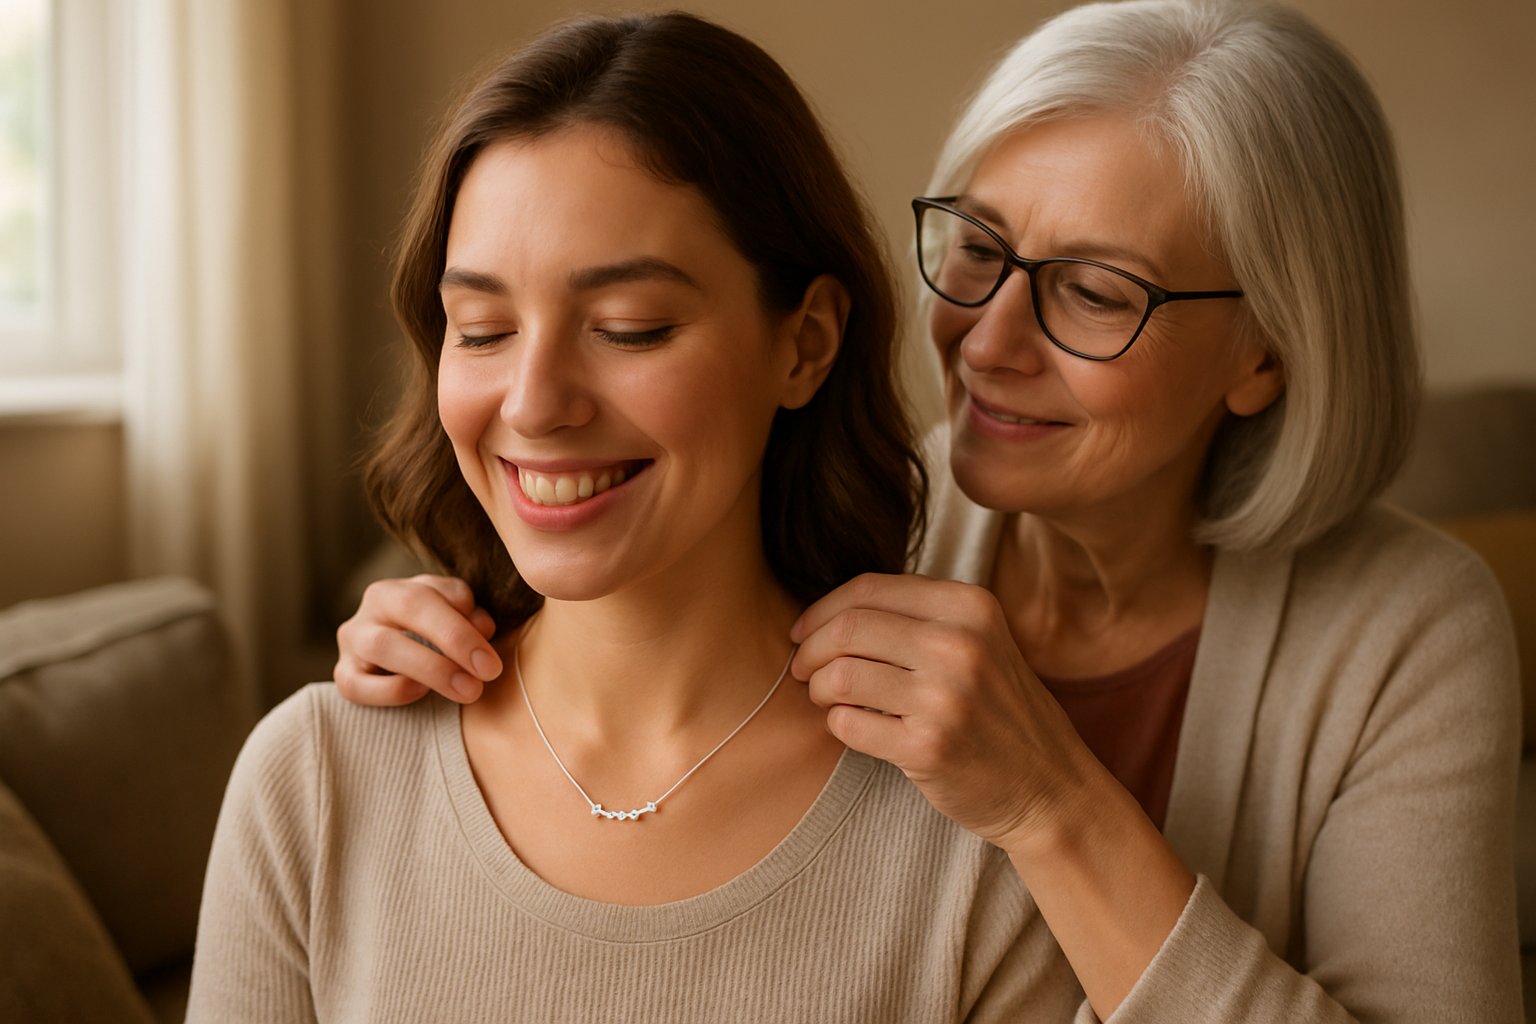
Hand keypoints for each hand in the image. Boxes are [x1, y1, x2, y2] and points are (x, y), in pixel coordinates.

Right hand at [334, 575, 501, 704]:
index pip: (438, 590)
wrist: (402, 674)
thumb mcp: (458, 622)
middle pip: (411, 606)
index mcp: (408, 584)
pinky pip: (359, 684)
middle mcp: (375, 604)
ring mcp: (353, 638)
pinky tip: (421, 692)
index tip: (493, 658)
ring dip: (431, 667)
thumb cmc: (438, 643)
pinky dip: (392, 690)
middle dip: (455, 638)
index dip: (467, 620)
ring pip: (383, 644)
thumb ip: (470, 619)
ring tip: (467, 689)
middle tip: (488, 672)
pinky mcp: (342, 674)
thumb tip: (482, 628)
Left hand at [790, 572, 1098, 851]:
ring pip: (840, 675)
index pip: (869, 589)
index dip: (822, 610)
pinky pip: (848, 724)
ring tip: (828, 700)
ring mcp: (946, 697)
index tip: (802, 632)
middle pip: (848, 628)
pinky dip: (839, 724)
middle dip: (810, 650)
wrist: (1048, 785)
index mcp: (970, 606)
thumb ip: (917, 617)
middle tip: (803, 671)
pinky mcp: (928, 747)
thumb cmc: (997, 710)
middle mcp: (961, 644)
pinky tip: (856, 727)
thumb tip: (826, 612)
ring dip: (819, 689)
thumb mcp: (977, 642)